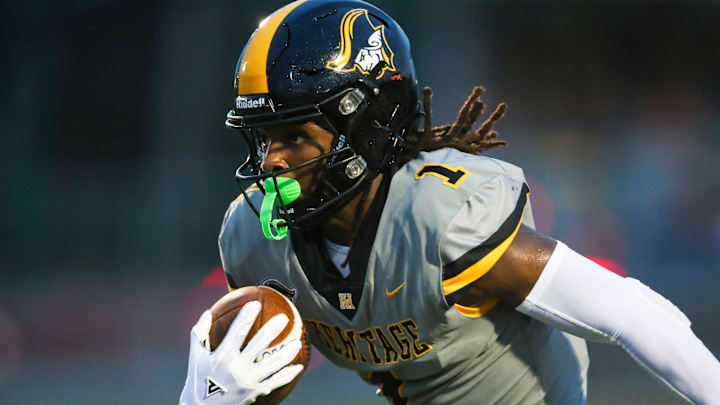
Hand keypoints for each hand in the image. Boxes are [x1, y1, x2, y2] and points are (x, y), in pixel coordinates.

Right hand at [179, 301, 303, 404]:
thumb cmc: (198, 380)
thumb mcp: (196, 357)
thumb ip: (199, 334)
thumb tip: (207, 312)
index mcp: (222, 357)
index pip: (237, 331)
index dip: (246, 316)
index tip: (255, 304)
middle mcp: (237, 368)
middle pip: (259, 343)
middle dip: (273, 328)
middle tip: (284, 318)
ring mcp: (248, 381)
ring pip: (273, 364)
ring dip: (287, 353)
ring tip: (297, 342)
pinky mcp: (256, 392)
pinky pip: (276, 382)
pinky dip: (288, 374)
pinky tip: (298, 367)